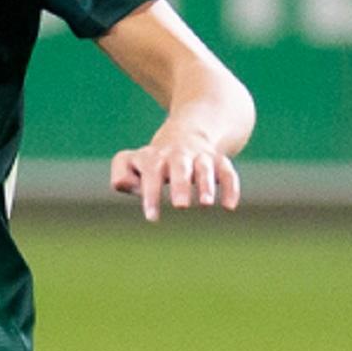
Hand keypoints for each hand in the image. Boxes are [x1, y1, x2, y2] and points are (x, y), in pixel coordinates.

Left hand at [110, 130, 240, 222]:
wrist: (188, 132)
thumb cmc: (153, 160)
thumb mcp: (132, 161)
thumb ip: (120, 173)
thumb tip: (125, 184)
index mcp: (155, 157)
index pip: (151, 173)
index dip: (152, 194)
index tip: (152, 218)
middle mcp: (178, 155)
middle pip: (179, 166)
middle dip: (180, 185)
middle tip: (180, 206)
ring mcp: (200, 156)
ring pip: (205, 167)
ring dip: (206, 184)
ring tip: (205, 204)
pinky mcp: (219, 161)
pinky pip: (227, 171)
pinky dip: (230, 187)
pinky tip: (229, 206)